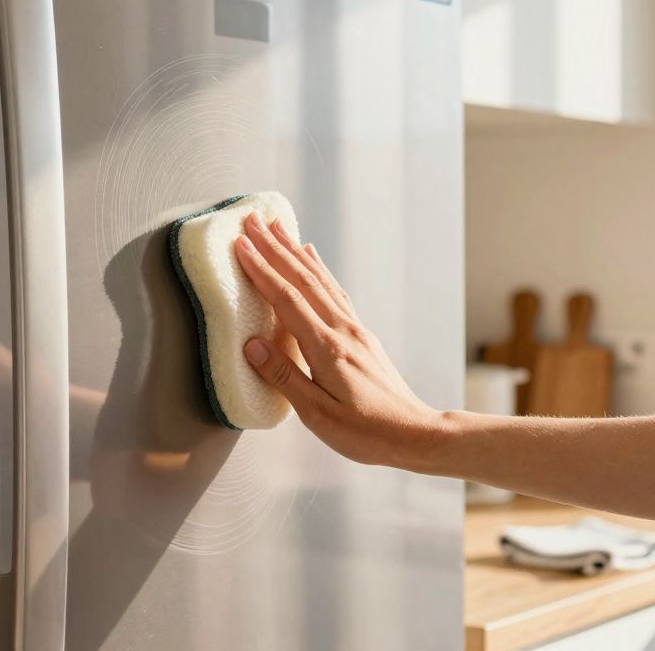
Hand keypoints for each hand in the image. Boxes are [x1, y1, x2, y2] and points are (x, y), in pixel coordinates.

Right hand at [234, 213, 455, 471]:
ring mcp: (354, 329)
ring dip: (295, 251)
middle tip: (252, 221)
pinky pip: (334, 290)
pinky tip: (311, 256)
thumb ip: (283, 376)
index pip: (287, 300)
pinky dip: (319, 268)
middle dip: (274, 248)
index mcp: (327, 348)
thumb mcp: (316, 414)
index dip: (262, 270)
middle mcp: (342, 330)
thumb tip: (252, 345)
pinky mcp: (360, 334)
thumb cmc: (365, 432)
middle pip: (303, 279)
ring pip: (320, 279)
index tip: (241, 245)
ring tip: (277, 227)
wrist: (414, 434)